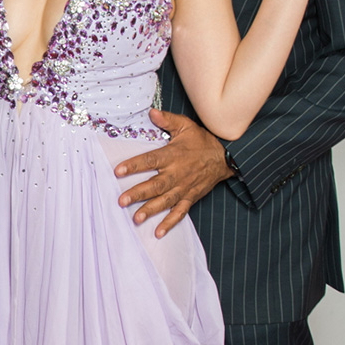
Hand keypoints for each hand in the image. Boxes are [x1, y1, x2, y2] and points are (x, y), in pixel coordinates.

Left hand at [114, 109, 231, 237]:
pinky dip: (170, 223)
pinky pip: (180, 212)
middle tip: (122, 200)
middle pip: (155, 185)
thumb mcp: (186, 126)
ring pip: (165, 201)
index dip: (134, 165)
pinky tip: (158, 232)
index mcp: (173, 155)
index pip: (150, 160)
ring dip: (150, 210)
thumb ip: (167, 120)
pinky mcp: (190, 198)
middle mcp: (177, 173)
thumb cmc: (202, 141)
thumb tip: (151, 112)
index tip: (118, 170)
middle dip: (138, 193)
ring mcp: (184, 188)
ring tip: (136, 219)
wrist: (225, 157)